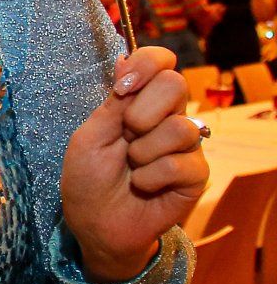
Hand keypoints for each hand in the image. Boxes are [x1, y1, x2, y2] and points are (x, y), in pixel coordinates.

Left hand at [60, 46, 209, 282]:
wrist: (96, 225)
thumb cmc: (87, 180)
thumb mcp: (89, 138)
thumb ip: (112, 103)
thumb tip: (124, 58)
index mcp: (139, 102)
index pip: (160, 62)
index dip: (148, 63)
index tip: (123, 86)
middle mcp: (167, 117)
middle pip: (175, 85)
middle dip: (142, 112)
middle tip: (126, 136)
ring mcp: (184, 146)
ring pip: (180, 128)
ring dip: (143, 152)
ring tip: (131, 169)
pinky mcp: (196, 175)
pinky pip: (182, 164)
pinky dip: (152, 177)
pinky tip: (143, 186)